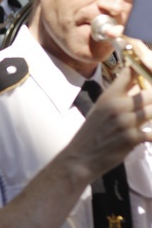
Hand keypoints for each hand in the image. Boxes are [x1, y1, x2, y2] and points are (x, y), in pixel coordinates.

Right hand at [67, 66, 151, 181]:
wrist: (81, 156)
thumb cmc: (91, 133)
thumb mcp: (100, 110)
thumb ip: (118, 98)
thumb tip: (138, 88)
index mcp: (108, 96)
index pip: (129, 74)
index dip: (142, 71)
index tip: (147, 75)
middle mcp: (118, 105)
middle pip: (150, 93)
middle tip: (150, 104)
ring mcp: (127, 121)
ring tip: (148, 118)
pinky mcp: (133, 138)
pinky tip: (149, 136)